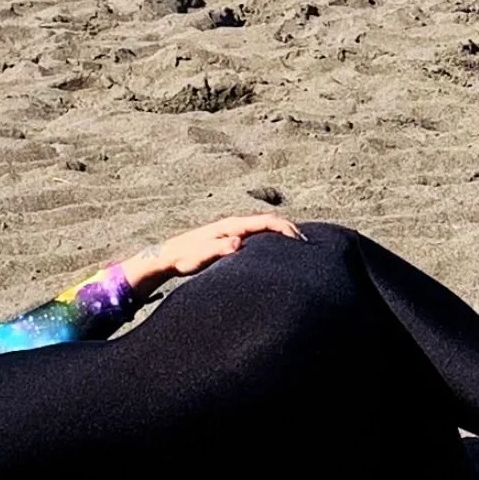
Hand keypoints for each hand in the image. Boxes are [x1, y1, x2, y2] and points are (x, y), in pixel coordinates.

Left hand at [123, 210, 300, 286]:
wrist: (168, 256)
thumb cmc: (184, 257)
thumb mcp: (200, 256)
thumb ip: (218, 249)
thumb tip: (238, 244)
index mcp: (232, 225)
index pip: (267, 222)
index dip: (286, 229)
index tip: (302, 241)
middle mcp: (235, 224)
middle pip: (270, 222)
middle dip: (291, 230)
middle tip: (310, 247)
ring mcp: (234, 231)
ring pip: (265, 229)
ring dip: (283, 236)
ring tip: (301, 250)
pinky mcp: (232, 240)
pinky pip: (259, 237)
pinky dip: (273, 242)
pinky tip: (278, 255)